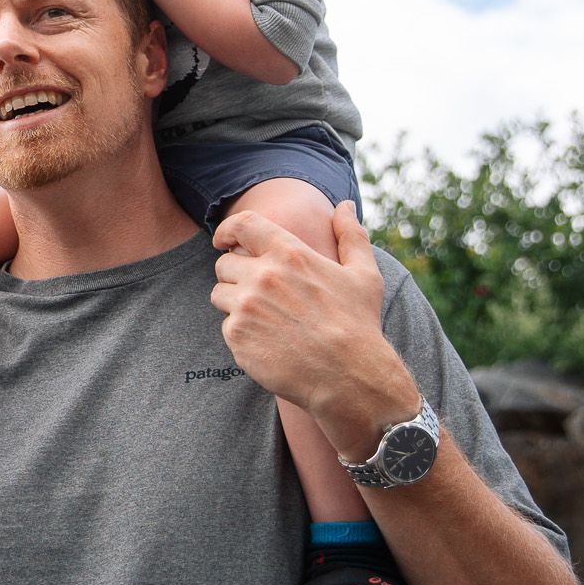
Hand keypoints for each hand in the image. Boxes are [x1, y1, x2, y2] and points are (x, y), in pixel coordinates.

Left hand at [209, 203, 413, 452]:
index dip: (227, 230)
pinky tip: (269, 341)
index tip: (223, 240)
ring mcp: (246, 306)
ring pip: (221, 294)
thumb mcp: (363, 275)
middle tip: (261, 295)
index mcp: (290, 253)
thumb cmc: (358, 325)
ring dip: (235, 303)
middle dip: (237, 275)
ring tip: (267, 320)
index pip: (242, 225)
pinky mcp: (237, 336)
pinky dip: (242, 332)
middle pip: (225, 264)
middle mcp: (263, 276)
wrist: (349, 378)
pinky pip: (227, 325)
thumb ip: (350, 236)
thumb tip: (345, 206)